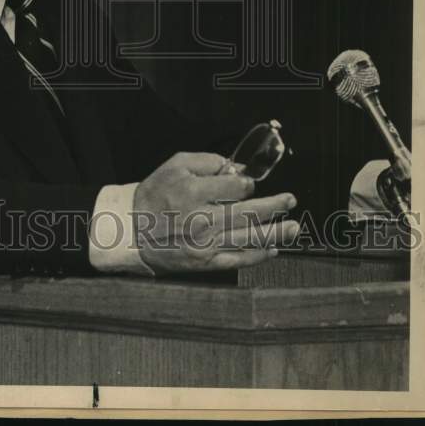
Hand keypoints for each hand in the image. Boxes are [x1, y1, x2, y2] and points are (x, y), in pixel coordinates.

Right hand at [133, 151, 298, 274]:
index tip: (248, 183)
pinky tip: (273, 249)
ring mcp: (205, 244)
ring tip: (294, 226)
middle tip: (290, 199)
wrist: (130, 230)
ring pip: (248, 237)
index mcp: (193, 191)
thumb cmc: (153, 195)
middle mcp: (201, 218)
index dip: (247, 183)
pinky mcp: (204, 263)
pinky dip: (257, 255)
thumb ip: (205, 162)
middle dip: (274, 206)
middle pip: (248, 212)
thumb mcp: (173, 166)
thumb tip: (234, 168)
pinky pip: (237, 259)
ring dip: (275, 231)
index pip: (235, 186)